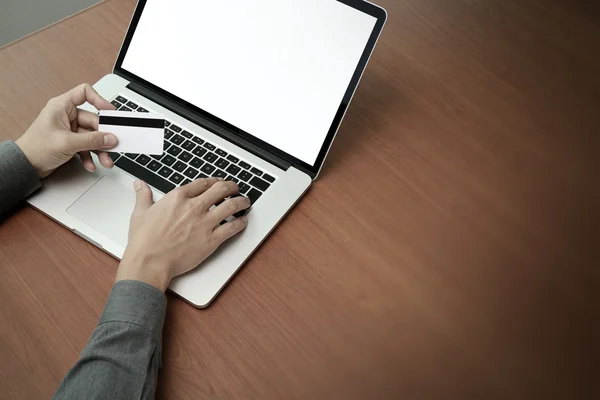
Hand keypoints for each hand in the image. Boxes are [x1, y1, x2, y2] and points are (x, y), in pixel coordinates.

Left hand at [16, 83, 117, 177]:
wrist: (26, 166)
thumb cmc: (35, 148)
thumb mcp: (67, 142)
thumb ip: (91, 140)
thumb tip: (110, 137)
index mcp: (62, 106)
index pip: (84, 93)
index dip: (99, 99)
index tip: (111, 112)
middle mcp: (67, 116)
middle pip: (93, 121)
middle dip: (103, 137)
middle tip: (112, 145)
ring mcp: (70, 129)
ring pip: (92, 136)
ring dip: (100, 149)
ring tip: (105, 160)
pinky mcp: (72, 141)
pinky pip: (87, 146)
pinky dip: (91, 155)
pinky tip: (91, 164)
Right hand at [116, 178, 250, 291]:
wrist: (150, 262)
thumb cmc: (144, 241)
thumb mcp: (140, 213)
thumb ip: (143, 196)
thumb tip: (140, 185)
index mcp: (177, 198)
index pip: (202, 183)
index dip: (214, 181)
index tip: (218, 182)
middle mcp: (194, 207)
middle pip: (221, 190)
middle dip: (231, 187)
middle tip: (235, 188)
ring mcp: (204, 223)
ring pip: (231, 206)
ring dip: (241, 201)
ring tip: (245, 202)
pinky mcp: (212, 240)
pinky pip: (232, 227)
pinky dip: (241, 223)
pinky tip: (243, 221)